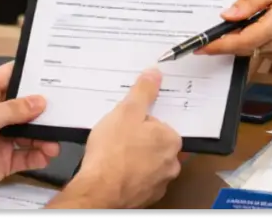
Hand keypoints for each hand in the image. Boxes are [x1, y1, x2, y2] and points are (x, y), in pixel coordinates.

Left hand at [0, 63, 59, 204]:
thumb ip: (14, 109)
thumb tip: (40, 101)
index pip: (9, 77)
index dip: (28, 73)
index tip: (52, 71)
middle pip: (24, 107)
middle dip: (43, 108)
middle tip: (65, 109)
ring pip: (28, 133)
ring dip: (43, 136)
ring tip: (56, 140)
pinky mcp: (1, 160)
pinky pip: (25, 156)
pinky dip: (38, 156)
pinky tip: (47, 155)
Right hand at [54, 69, 182, 208]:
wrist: (100, 190)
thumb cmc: (112, 151)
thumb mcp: (126, 112)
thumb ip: (143, 92)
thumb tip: (155, 74)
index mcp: (170, 140)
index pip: (157, 123)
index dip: (138, 121)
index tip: (124, 124)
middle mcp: (171, 163)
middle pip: (154, 144)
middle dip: (137, 140)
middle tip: (116, 139)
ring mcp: (160, 183)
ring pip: (147, 163)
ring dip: (133, 160)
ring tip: (112, 156)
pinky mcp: (146, 197)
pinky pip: (139, 181)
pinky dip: (129, 177)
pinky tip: (113, 173)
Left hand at [199, 0, 271, 63]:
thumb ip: (252, 1)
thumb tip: (227, 15)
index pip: (242, 41)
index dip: (219, 46)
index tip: (200, 48)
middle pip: (243, 48)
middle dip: (222, 43)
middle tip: (203, 36)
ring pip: (250, 50)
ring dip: (237, 40)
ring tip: (228, 26)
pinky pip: (259, 50)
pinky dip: (249, 41)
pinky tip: (248, 27)